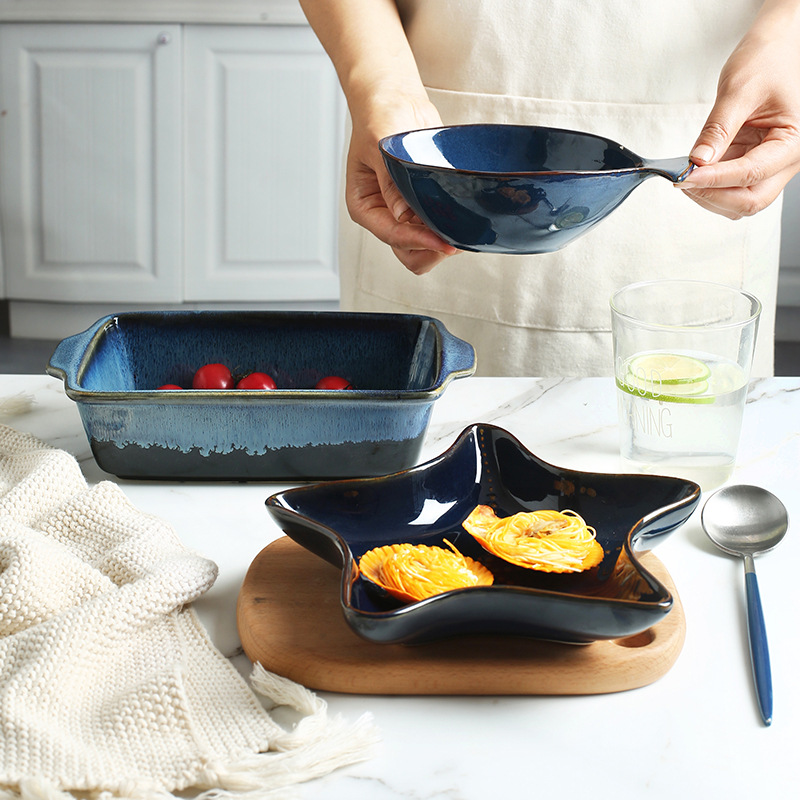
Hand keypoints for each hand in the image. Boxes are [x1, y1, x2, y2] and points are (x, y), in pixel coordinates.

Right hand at [345, 96, 458, 273]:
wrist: (397, 102)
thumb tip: (402, 214)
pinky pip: (438, 230)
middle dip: (431, 250)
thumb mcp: (379, 144)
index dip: (418, 241)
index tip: (443, 243)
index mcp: (365, 206)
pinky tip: (465, 220)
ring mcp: (405, 214)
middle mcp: (384, 215)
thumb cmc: (380, 116)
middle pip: (408, 253)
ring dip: (443, 243)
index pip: (392, 235)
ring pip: (424, 249)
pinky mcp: (424, 207)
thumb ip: (390, 180)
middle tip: (455, 239)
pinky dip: (452, 230)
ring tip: (463, 230)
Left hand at [681, 9, 799, 218]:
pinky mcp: (752, 163)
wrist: (776, 48)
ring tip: (686, 174)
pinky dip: (709, 186)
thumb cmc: (768, 60)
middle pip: (750, 201)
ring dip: (709, 195)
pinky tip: (693, 172)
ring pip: (739, 201)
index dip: (715, 179)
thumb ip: (718, 128)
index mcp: (793, 141)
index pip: (751, 173)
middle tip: (683, 180)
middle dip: (713, 195)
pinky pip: (731, 188)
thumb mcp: (739, 90)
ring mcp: (769, 165)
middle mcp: (786, 160)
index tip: (685, 176)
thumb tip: (698, 161)